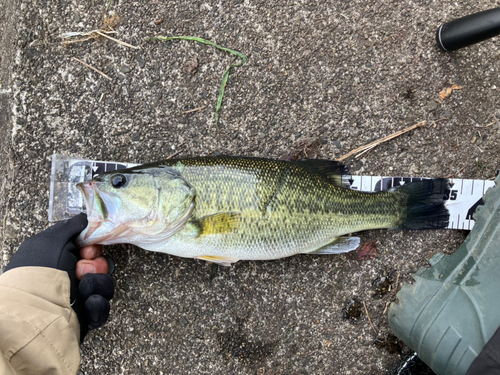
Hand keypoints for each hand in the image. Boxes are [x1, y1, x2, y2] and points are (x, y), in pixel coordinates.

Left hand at [4, 213, 114, 340]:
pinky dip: (96, 303)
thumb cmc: (40, 273)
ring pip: (104, 284)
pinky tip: (87, 303)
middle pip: (100, 265)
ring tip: (82, 289)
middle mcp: (67, 276)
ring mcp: (77, 297)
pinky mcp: (86, 315)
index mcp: (58, 258)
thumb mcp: (52, 240)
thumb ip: (72, 226)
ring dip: (96, 284)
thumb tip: (85, 218)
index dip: (92, 247)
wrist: (39, 314)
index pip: (88, 248)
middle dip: (95, 266)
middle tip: (81, 270)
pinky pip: (103, 305)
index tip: (86, 250)